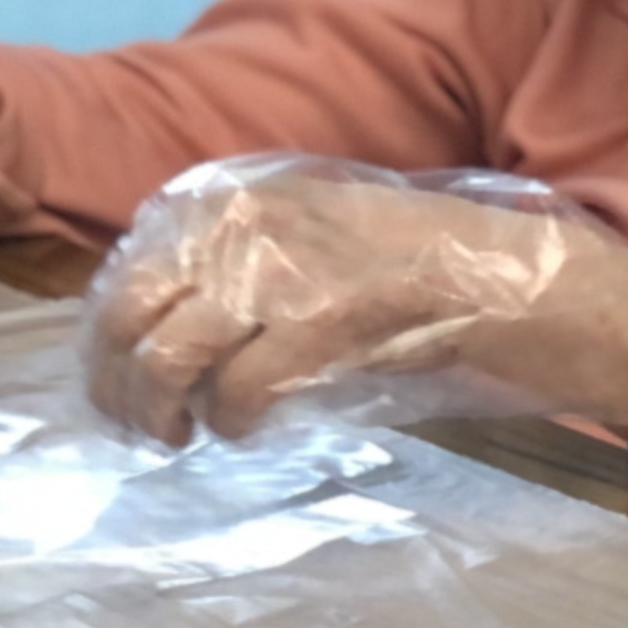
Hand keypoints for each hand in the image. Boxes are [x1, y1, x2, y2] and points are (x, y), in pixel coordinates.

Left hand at [82, 155, 627, 447]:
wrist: (520, 279)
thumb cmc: (419, 272)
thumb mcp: (309, 244)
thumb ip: (234, 267)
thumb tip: (154, 329)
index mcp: (239, 191)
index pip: (128, 264)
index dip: (107, 336)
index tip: (116, 380)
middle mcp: (249, 217)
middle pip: (128, 309)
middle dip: (116, 380)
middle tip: (140, 426)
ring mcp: (286, 263)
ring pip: (167, 352)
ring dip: (159, 411)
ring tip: (180, 437)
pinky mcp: (325, 317)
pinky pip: (237, 386)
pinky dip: (230, 419)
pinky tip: (245, 429)